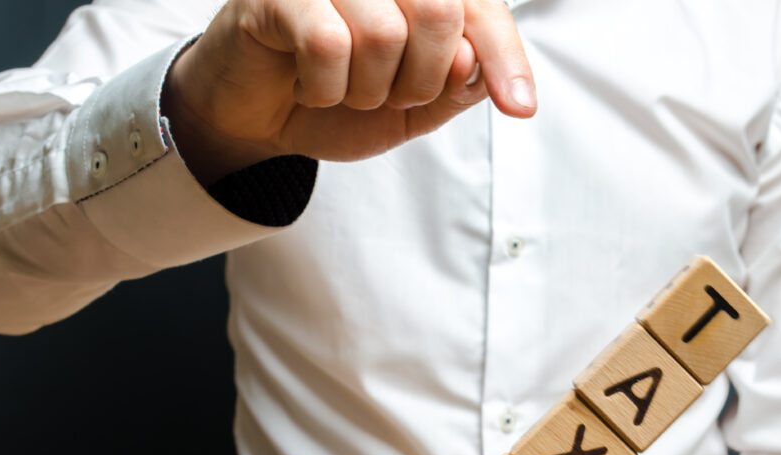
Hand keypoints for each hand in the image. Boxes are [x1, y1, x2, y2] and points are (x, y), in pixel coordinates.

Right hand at [162, 0, 535, 184]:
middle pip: (439, 13)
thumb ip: (453, 86)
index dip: (506, 58)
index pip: (480, 9)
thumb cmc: (338, 96)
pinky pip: (326, 45)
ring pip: (383, 35)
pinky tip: (307, 84)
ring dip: (366, 90)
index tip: (520, 107)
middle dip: (420, 80)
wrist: (260, 116)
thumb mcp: (412, 106)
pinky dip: (323, 89)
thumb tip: (475, 65)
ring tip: (342, 88)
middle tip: (388, 95)